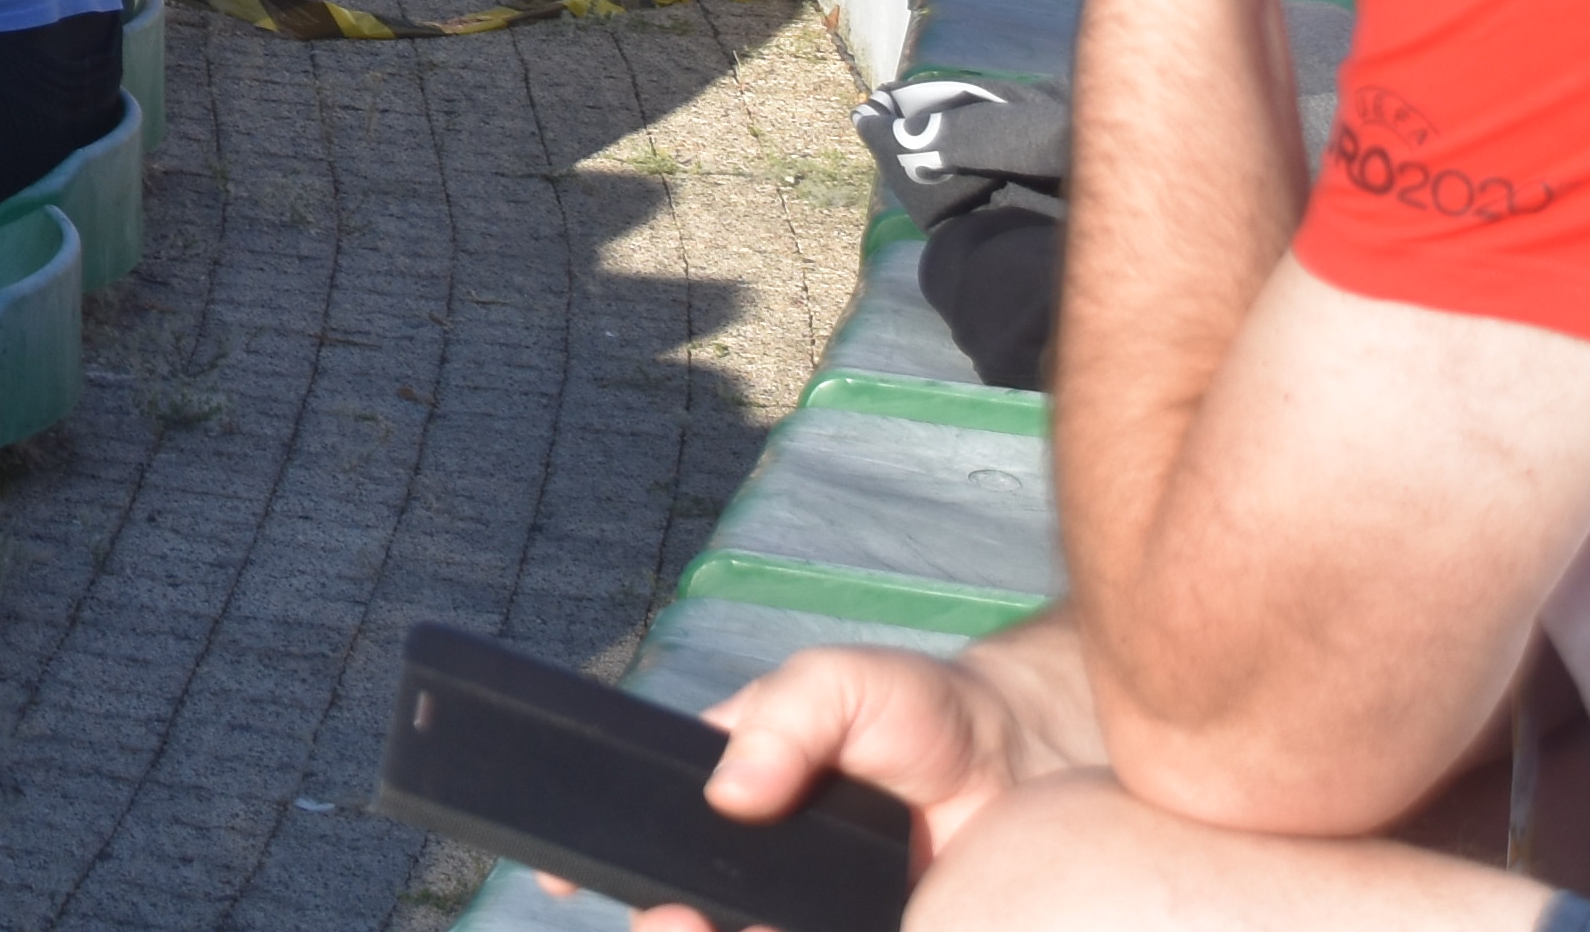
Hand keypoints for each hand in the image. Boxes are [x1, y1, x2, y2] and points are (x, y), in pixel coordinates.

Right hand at [612, 646, 1031, 930]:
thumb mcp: (841, 682)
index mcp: (734, 793)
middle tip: (669, 917)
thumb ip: (785, 719)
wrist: (1031, 766)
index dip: (601, 854)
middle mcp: (762, 863)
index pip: (653, 828)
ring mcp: (809, 911)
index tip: (558, 877)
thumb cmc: (923, 708)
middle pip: (685, 905)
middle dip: (661, 919)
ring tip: (714, 930)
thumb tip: (729, 792)